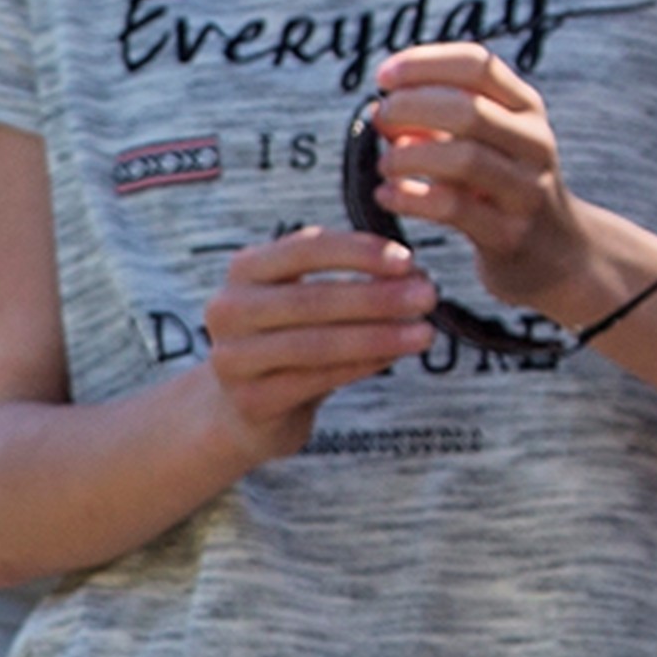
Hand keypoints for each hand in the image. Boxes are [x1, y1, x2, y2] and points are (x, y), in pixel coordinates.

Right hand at [194, 227, 437, 459]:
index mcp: (245, 270)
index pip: (305, 249)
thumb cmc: (288, 339)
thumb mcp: (304, 297)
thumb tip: (414, 275)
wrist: (242, 407)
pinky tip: (393, 357)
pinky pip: (316, 380)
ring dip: (377, 336)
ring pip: (316, 344)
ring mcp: (233, 358)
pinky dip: (361, 367)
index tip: (408, 260)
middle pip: (311, 299)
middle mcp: (228, 310)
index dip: (358, 252)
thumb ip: (344, 279)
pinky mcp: (250, 401)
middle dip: (376, 297)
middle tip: (428, 295)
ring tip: (424, 333)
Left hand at [360, 43, 582, 309]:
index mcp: (526, 108)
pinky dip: (411, 199)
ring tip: (384, 165)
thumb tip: (381, 111)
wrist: (556, 254)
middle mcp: (534, 142)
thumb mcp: (481, 144)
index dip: (425, 63)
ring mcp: (526, 189)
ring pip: (464, 158)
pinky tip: (387, 196)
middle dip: (412, 109)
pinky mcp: (509, 234)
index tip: (383, 77)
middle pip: (468, 110)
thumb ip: (436, 123)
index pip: (478, 64)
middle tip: (379, 120)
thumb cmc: (501, 189)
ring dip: (410, 157)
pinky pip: (453, 209)